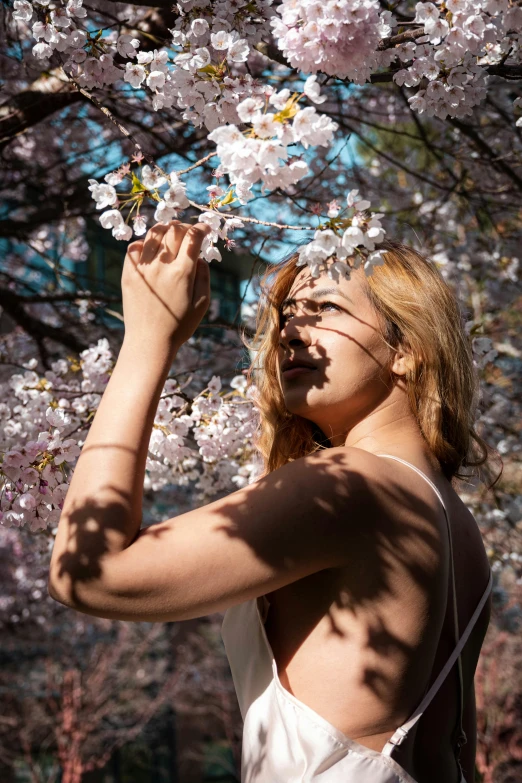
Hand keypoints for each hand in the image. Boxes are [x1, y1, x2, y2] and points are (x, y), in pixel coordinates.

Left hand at [121, 220, 211, 355]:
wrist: (149, 341)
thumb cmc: (180, 325)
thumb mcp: (202, 304)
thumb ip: (204, 276)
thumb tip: (199, 256)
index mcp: (182, 273)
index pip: (193, 237)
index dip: (202, 228)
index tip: (206, 229)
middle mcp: (161, 266)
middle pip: (174, 231)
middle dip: (185, 227)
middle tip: (190, 232)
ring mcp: (143, 268)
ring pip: (154, 234)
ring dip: (165, 228)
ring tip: (171, 232)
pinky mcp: (129, 273)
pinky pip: (135, 247)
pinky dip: (145, 242)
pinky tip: (152, 248)